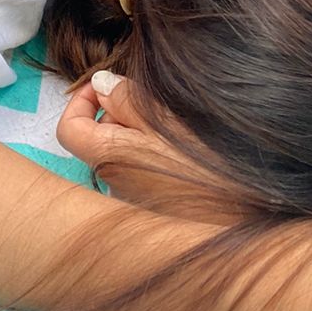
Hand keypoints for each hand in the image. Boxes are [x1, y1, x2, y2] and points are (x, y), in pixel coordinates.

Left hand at [58, 71, 249, 223]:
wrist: (244, 226)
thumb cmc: (204, 167)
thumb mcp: (166, 119)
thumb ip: (127, 98)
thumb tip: (98, 83)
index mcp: (107, 159)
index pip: (68, 129)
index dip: (81, 100)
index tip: (106, 85)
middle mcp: (112, 185)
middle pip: (98, 139)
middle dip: (118, 114)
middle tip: (154, 104)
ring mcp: (133, 202)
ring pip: (122, 156)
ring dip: (139, 135)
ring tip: (176, 128)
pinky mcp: (155, 211)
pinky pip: (141, 174)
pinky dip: (153, 156)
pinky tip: (185, 153)